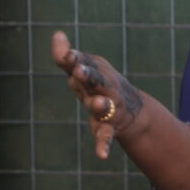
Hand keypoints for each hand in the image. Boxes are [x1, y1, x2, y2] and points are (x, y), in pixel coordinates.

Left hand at [51, 31, 143, 158]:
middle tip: (79, 71)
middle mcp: (105, 88)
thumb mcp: (85, 69)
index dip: (76, 59)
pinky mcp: (108, 127)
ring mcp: (109, 108)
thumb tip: (57, 34)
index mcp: (97, 72)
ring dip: (100, 104)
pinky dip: (104, 145)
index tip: (68, 55)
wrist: (132, 110)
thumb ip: (67, 56)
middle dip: (89, 76)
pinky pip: (106, 136)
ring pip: (103, 106)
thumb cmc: (101, 85)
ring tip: (97, 103)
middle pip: (97, 81)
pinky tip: (102, 156)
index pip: (85, 62)